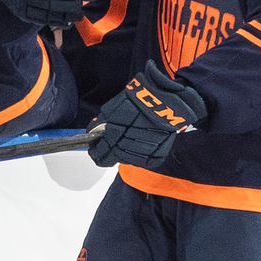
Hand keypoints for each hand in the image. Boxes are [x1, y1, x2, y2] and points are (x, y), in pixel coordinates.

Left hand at [88, 60, 206, 168]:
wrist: (167, 101)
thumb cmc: (140, 100)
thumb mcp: (115, 106)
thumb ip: (103, 122)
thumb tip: (93, 132)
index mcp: (117, 134)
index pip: (102, 153)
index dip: (96, 153)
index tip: (94, 151)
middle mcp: (130, 146)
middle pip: (114, 157)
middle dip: (109, 152)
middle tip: (109, 146)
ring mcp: (143, 153)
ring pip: (128, 160)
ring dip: (124, 153)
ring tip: (128, 140)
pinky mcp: (156, 156)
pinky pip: (143, 160)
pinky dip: (139, 154)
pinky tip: (140, 144)